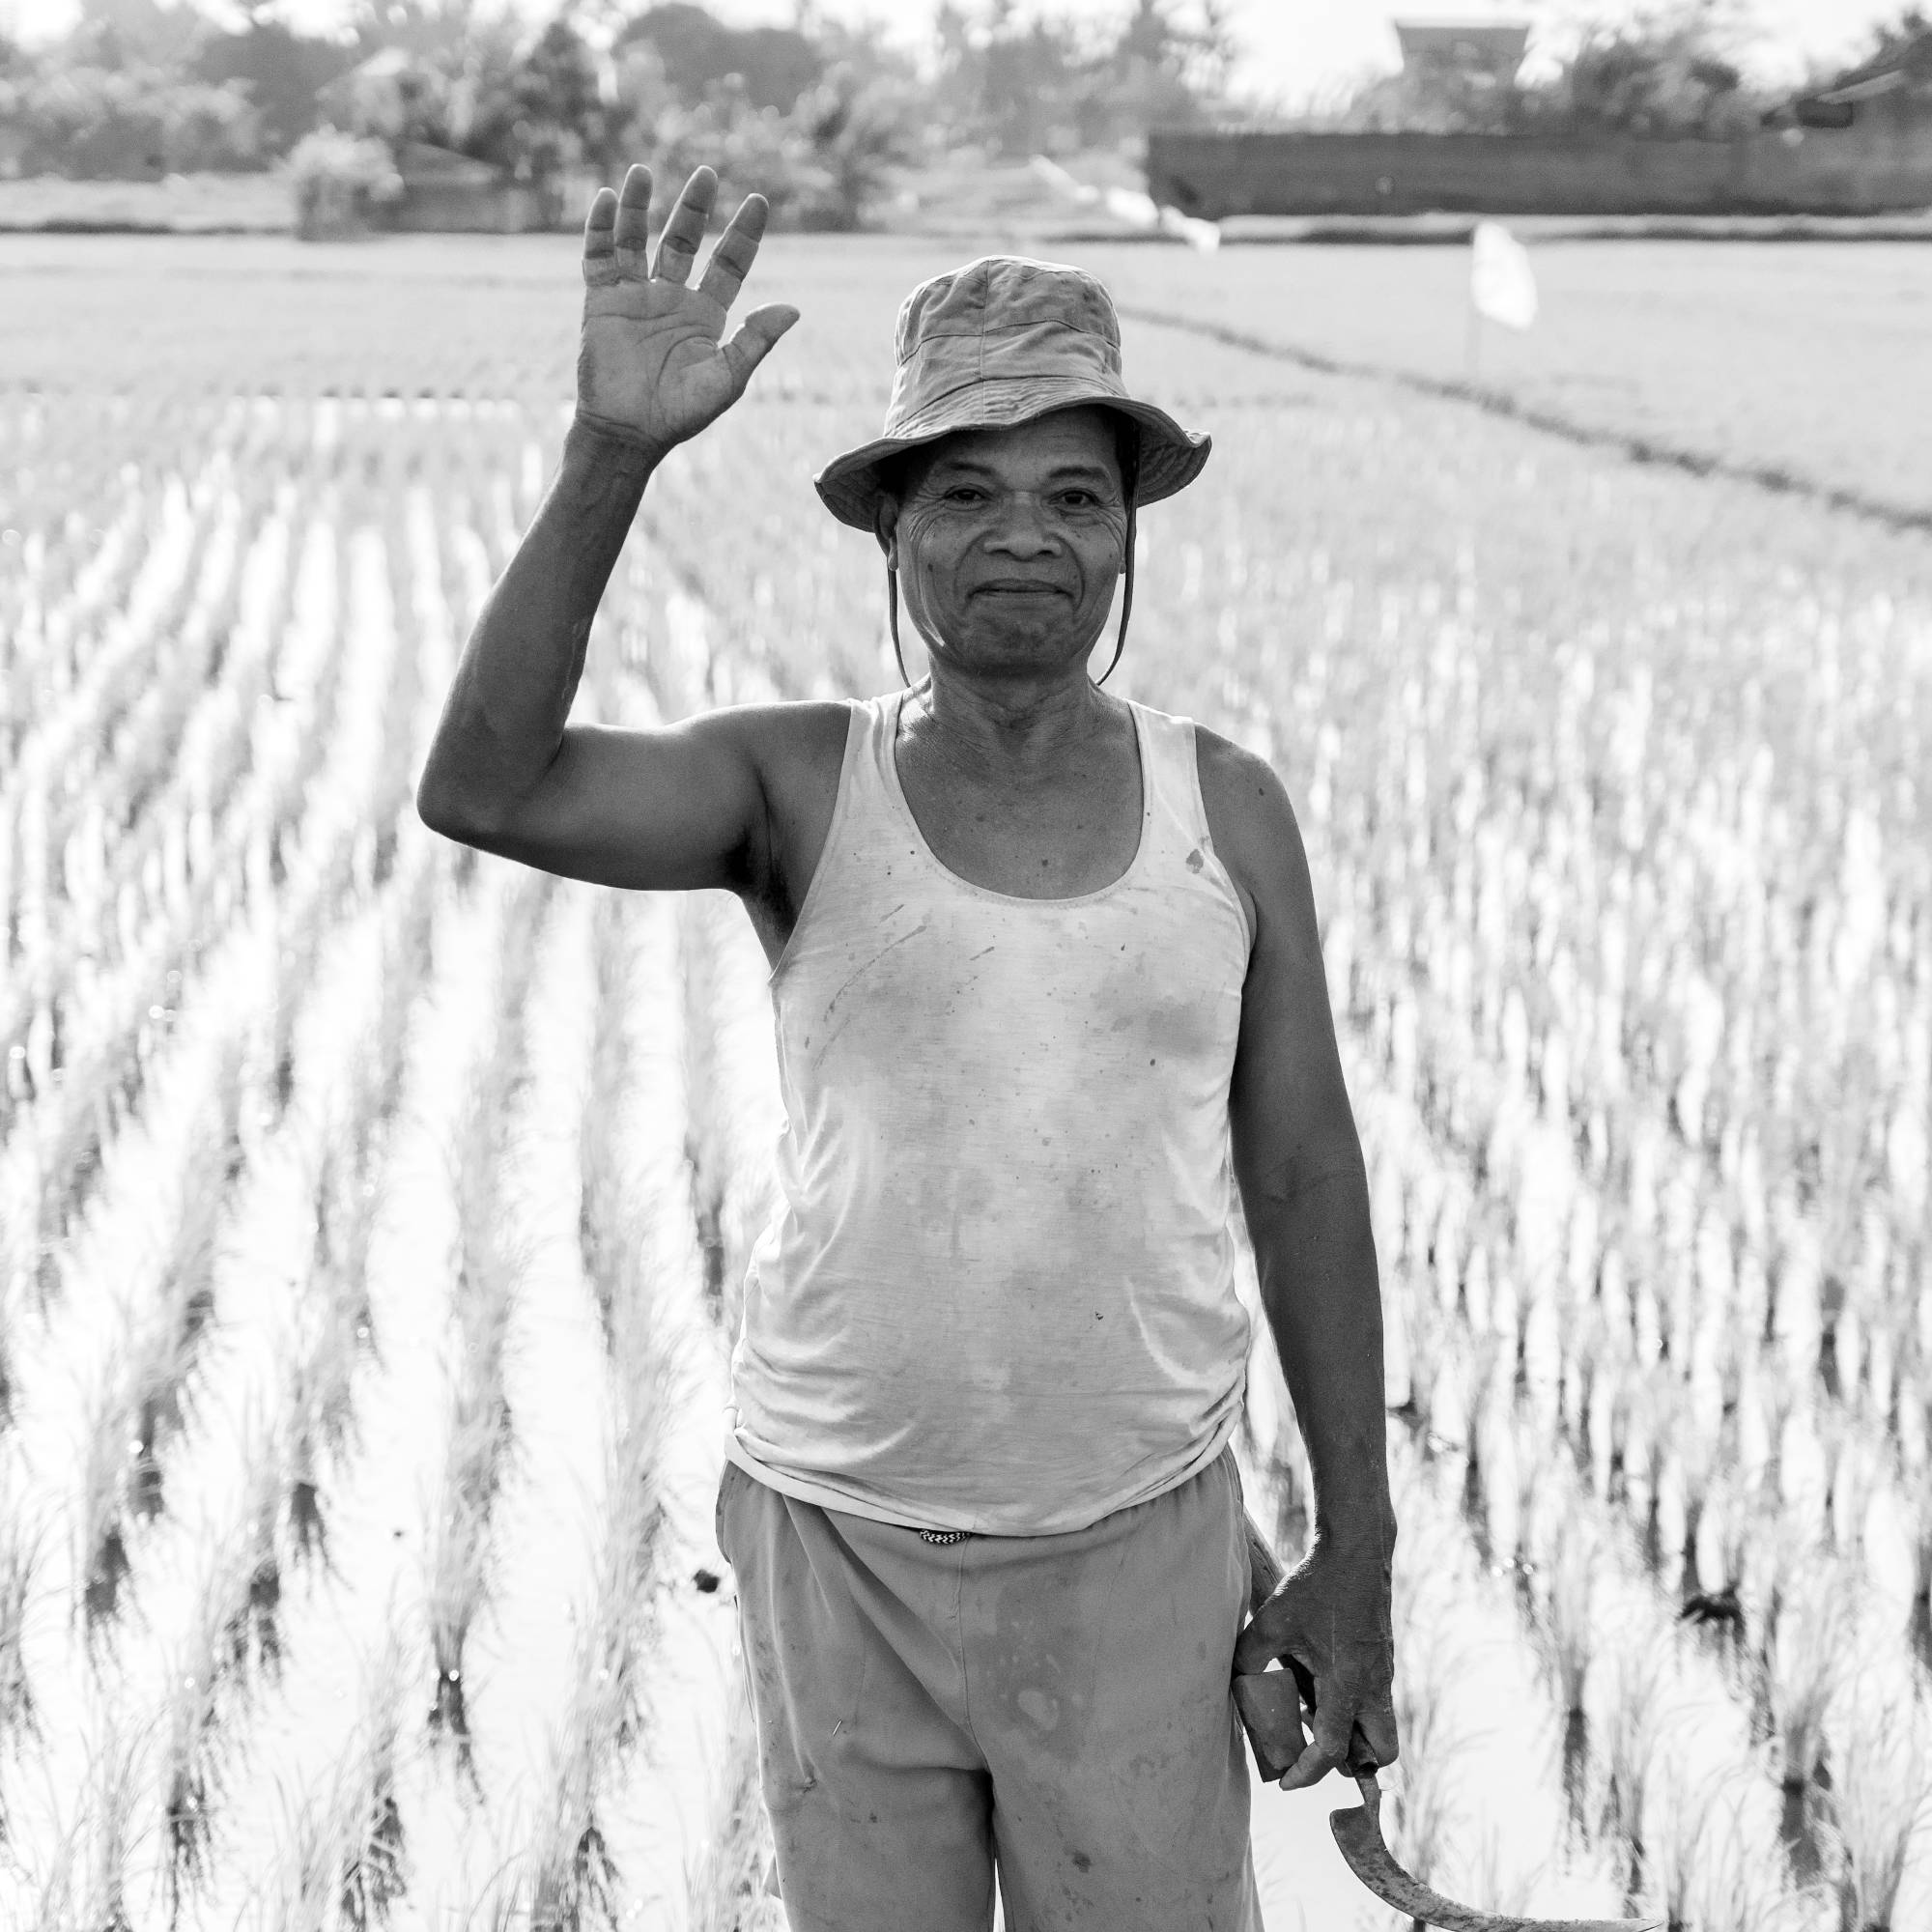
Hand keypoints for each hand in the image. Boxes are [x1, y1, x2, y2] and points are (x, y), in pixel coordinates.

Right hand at [577, 163, 798, 460]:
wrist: (628, 432)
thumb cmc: (680, 413)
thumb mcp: (726, 378)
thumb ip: (756, 341)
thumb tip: (794, 309)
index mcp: (706, 314)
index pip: (729, 263)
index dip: (744, 233)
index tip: (758, 200)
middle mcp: (672, 298)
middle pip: (683, 241)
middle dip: (694, 208)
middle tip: (707, 173)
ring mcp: (635, 296)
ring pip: (637, 239)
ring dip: (639, 207)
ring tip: (642, 171)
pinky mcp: (602, 302)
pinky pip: (600, 257)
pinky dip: (602, 228)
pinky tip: (609, 199)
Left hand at [1231, 1540, 1397, 1791]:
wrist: (1356, 1552)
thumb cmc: (1314, 1586)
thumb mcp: (1271, 1622)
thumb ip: (1249, 1658)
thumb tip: (1234, 1684)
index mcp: (1347, 1685)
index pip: (1332, 1749)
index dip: (1306, 1772)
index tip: (1284, 1780)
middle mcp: (1374, 1686)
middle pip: (1379, 1752)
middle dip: (1351, 1762)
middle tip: (1315, 1748)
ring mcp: (1384, 1673)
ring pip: (1380, 1727)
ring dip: (1352, 1732)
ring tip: (1311, 1711)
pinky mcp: (1383, 1659)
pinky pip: (1375, 1700)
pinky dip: (1352, 1705)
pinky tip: (1317, 1678)